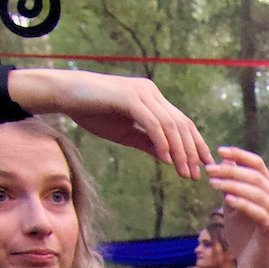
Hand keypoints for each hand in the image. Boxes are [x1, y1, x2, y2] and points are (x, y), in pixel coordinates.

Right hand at [5, 68, 209, 178]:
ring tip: (183, 172)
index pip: (182, 122)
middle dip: (191, 151)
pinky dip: (161, 142)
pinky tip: (165, 160)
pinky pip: (152, 123)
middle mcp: (151, 92)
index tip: (203, 165)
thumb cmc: (92, 112)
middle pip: (181, 124)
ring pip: (170, 125)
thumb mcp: (126, 133)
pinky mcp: (129, 97)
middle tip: (196, 174)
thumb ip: (148, 142)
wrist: (65, 94)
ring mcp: (141, 93)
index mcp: (153, 98)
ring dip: (179, 151)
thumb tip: (169, 158)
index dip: (196, 143)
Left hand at [205, 147, 268, 267]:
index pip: (259, 166)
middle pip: (257, 176)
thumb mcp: (233, 211)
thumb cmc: (244, 241)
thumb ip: (230, 190)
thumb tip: (224, 165)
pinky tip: (227, 199)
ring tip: (213, 183)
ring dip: (233, 185)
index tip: (219, 151)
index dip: (240, 156)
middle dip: (231, 170)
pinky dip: (243, 203)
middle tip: (210, 170)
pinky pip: (259, 213)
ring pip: (258, 192)